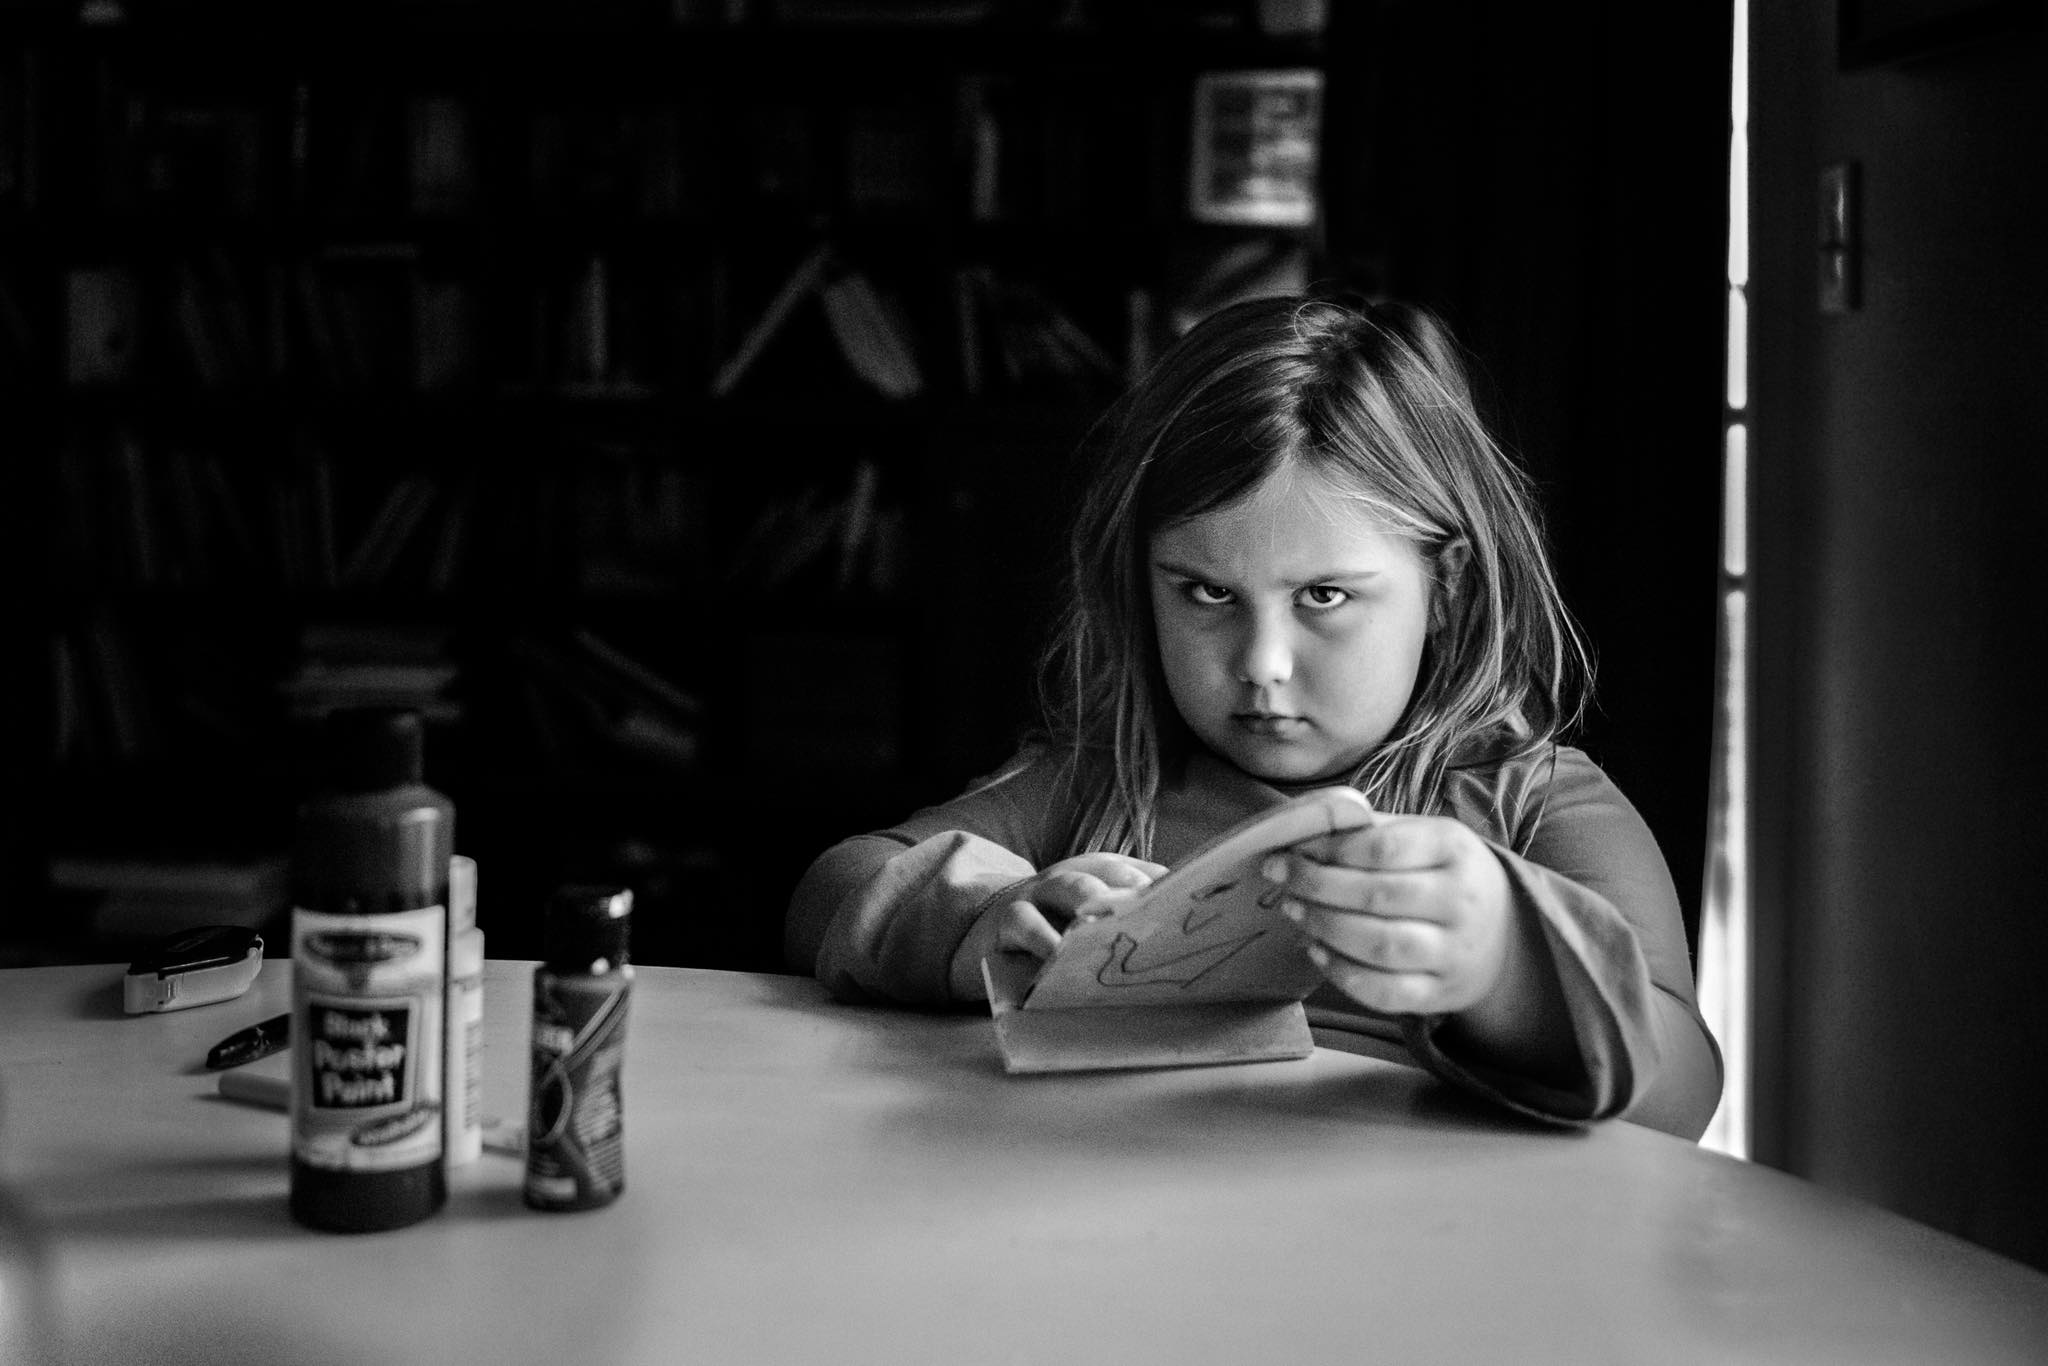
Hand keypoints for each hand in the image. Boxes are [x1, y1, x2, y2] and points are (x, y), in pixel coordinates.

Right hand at [949, 852, 1166, 998]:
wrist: (983, 931)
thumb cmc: (1051, 932)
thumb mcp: (1087, 924)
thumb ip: (1123, 928)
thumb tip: (1180, 948)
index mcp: (1100, 873)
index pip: (1140, 871)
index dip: (1167, 885)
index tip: (1194, 905)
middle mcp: (1073, 875)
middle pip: (1110, 871)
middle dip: (1137, 887)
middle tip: (1162, 910)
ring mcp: (1039, 892)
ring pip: (1071, 886)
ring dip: (1095, 901)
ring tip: (1114, 923)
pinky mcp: (1007, 918)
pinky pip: (1026, 923)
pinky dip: (1044, 938)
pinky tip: (1059, 955)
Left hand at [1262, 815, 1511, 1016]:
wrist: (1503, 933)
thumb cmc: (1443, 874)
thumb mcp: (1423, 836)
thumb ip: (1367, 830)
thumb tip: (1302, 832)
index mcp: (1454, 849)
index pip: (1385, 848)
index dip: (1331, 851)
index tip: (1293, 850)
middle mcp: (1460, 901)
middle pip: (1377, 896)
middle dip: (1317, 887)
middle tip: (1280, 878)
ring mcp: (1453, 952)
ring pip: (1380, 946)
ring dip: (1325, 928)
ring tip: (1293, 910)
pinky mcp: (1440, 993)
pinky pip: (1386, 992)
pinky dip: (1343, 974)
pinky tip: (1317, 950)